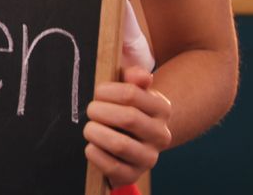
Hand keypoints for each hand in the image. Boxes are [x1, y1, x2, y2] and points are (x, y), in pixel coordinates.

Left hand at [84, 66, 173, 188]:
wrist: (131, 139)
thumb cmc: (125, 106)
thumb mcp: (129, 87)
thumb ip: (132, 76)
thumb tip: (139, 76)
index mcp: (162, 108)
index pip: (131, 93)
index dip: (106, 91)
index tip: (97, 92)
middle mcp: (161, 134)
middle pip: (127, 118)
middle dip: (99, 111)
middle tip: (90, 110)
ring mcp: (149, 157)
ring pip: (120, 144)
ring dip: (96, 133)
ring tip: (90, 128)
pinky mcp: (133, 175)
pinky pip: (111, 166)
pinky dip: (94, 154)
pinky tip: (91, 146)